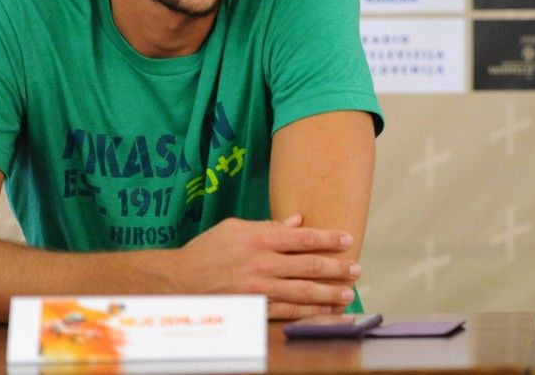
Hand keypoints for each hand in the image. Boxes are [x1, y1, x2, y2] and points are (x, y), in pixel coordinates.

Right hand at [177, 214, 360, 319]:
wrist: (177, 282)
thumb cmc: (207, 250)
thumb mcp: (235, 228)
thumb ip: (268, 226)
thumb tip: (297, 221)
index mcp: (260, 240)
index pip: (304, 238)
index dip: (329, 239)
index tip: (347, 239)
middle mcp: (263, 265)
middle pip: (309, 266)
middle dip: (337, 268)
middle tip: (357, 269)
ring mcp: (260, 290)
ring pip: (303, 292)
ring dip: (329, 293)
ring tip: (348, 293)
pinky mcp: (255, 309)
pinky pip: (288, 313)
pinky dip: (310, 313)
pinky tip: (326, 313)